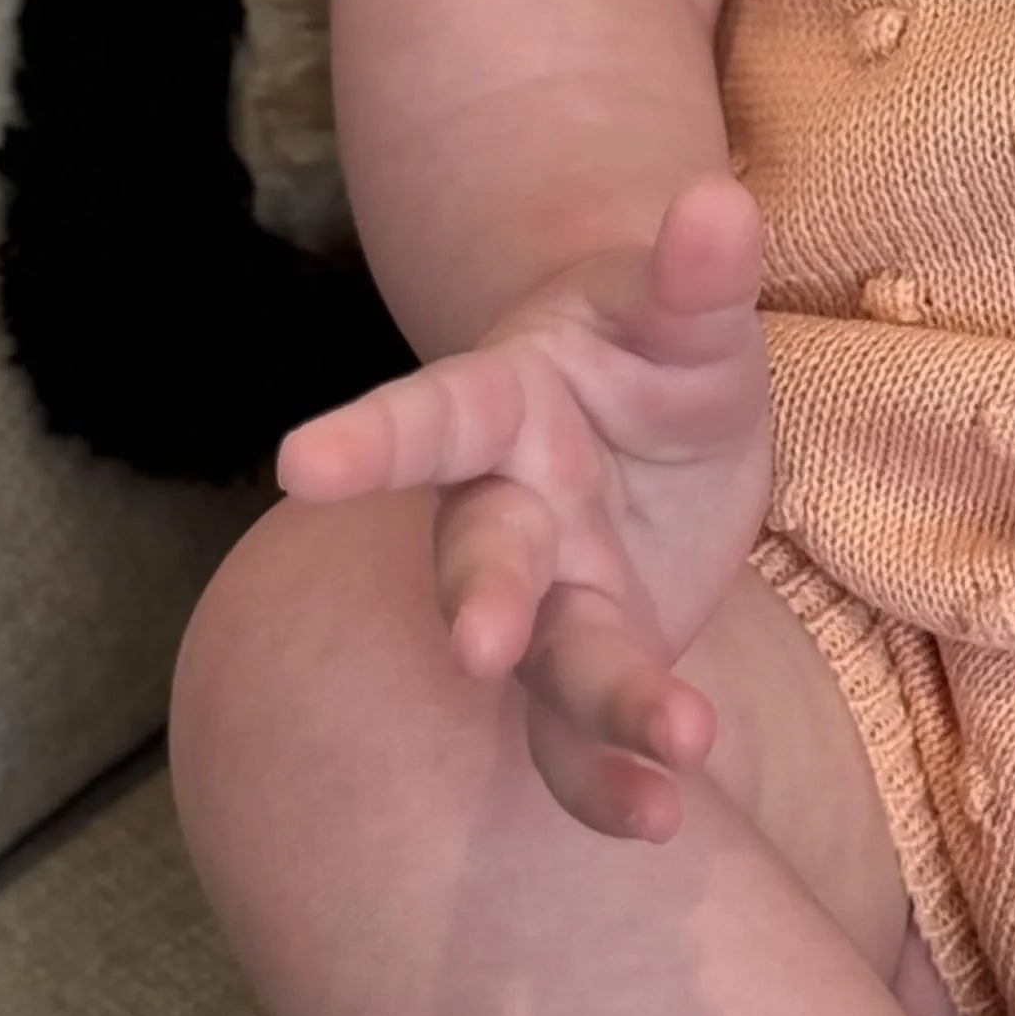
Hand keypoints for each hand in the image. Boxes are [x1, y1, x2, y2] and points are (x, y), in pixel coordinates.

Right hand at [274, 170, 773, 842]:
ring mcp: (544, 598)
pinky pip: (584, 740)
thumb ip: (699, 271)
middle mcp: (503, 509)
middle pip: (481, 558)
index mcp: (504, 402)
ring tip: (679, 745)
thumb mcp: (686, 305)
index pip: (432, 411)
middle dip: (479, 599)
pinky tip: (664, 814)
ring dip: (602, 711)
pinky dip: (618, 781)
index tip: (296, 459)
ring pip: (547, 666)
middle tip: (480, 644)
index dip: (368, 437)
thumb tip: (718, 201)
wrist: (652, 413)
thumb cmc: (654, 340)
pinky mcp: (591, 664)